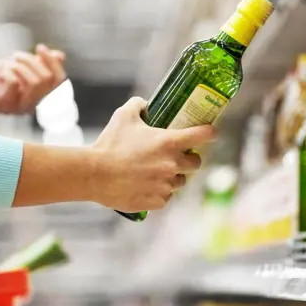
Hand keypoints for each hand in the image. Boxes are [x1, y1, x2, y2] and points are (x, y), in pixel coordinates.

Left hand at [0, 44, 66, 113]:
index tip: (40, 47)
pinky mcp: (5, 105)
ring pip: (35, 83)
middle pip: (47, 79)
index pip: (59, 82)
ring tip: (10, 62)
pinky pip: (15, 83)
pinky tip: (2, 72)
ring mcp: (20, 108)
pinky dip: (9, 71)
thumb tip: (61, 56)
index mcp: (40, 97)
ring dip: (21, 65)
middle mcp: (33, 106)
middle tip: (16, 55)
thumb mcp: (21, 65)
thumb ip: (40, 63)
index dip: (53, 62)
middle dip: (32, 61)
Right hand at [91, 97, 216, 211]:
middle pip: (196, 163)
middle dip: (189, 159)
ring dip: (173, 177)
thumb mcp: (123, 116)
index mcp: (169, 142)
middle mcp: (172, 165)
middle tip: (177, 156)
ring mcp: (165, 185)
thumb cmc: (109, 144)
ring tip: (155, 172)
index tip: (211, 132)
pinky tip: (146, 186)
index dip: (209, 132)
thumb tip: (146, 104)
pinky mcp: (156, 201)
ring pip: (180, 182)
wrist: (94, 174)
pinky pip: (166, 197)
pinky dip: (159, 192)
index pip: (203, 135)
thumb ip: (138, 105)